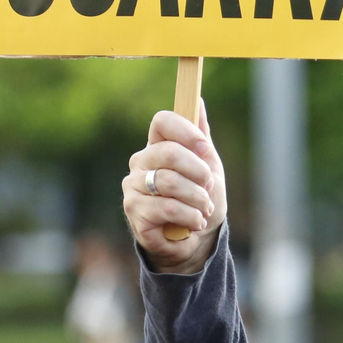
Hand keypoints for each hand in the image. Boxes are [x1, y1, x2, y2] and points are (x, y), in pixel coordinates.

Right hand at [123, 102, 226, 274]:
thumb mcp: (208, 167)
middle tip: (209, 185)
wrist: (195, 240)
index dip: (186, 132)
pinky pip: (166, 207)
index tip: (206, 148)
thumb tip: (199, 102)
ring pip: (169, 182)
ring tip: (205, 209)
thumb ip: (201, 137)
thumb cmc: (199, 200)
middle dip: (198, 171)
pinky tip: (195, 223)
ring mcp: (134, 187)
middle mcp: (140, 162)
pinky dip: (189, 216)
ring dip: (197, 198)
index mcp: (157, 146)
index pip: (162, 122)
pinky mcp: (134, 211)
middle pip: (168, 152)